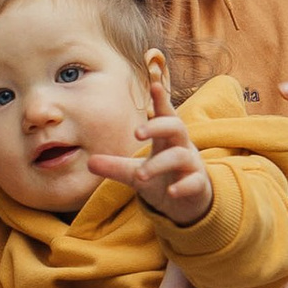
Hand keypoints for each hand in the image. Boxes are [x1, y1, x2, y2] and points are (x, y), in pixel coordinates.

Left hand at [90, 51, 213, 228]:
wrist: (186, 203)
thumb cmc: (162, 179)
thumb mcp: (135, 173)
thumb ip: (115, 166)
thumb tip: (89, 161)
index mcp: (165, 139)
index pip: (164, 114)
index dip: (161, 99)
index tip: (155, 84)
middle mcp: (181, 147)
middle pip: (176, 126)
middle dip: (158, 126)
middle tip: (136, 133)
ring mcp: (191, 165)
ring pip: (179, 156)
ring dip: (159, 164)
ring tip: (140, 174)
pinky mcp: (198, 185)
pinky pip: (194, 182)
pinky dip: (183, 186)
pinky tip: (171, 192)